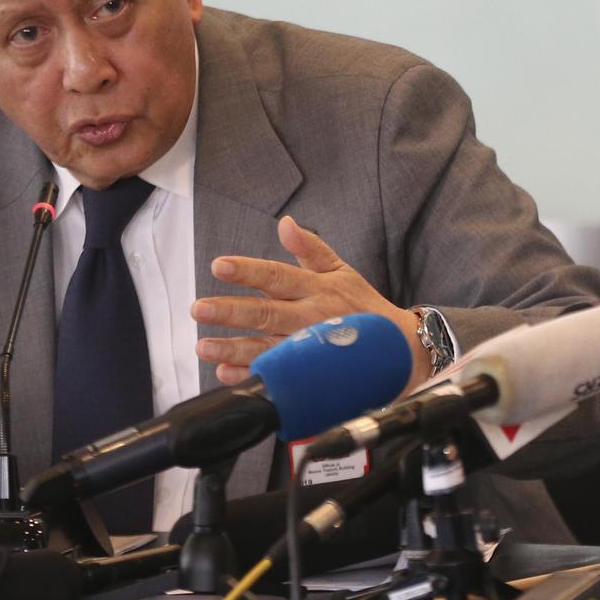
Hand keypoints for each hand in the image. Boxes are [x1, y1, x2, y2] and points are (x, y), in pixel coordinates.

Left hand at [194, 216, 427, 387]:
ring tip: (204, 347)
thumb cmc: (364, 307)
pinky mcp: (309, 374)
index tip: (219, 265)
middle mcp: (311, 318)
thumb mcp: (342, 271)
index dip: (249, 271)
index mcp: (317, 289)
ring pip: (267, 348)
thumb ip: (310, 248)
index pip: (278, 276)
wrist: (400, 349)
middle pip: (267, 313)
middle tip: (199, 309)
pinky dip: (252, 376)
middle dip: (232, 311)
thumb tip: (285, 223)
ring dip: (235, 349)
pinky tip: (228, 374)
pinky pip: (278, 376)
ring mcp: (309, 349)